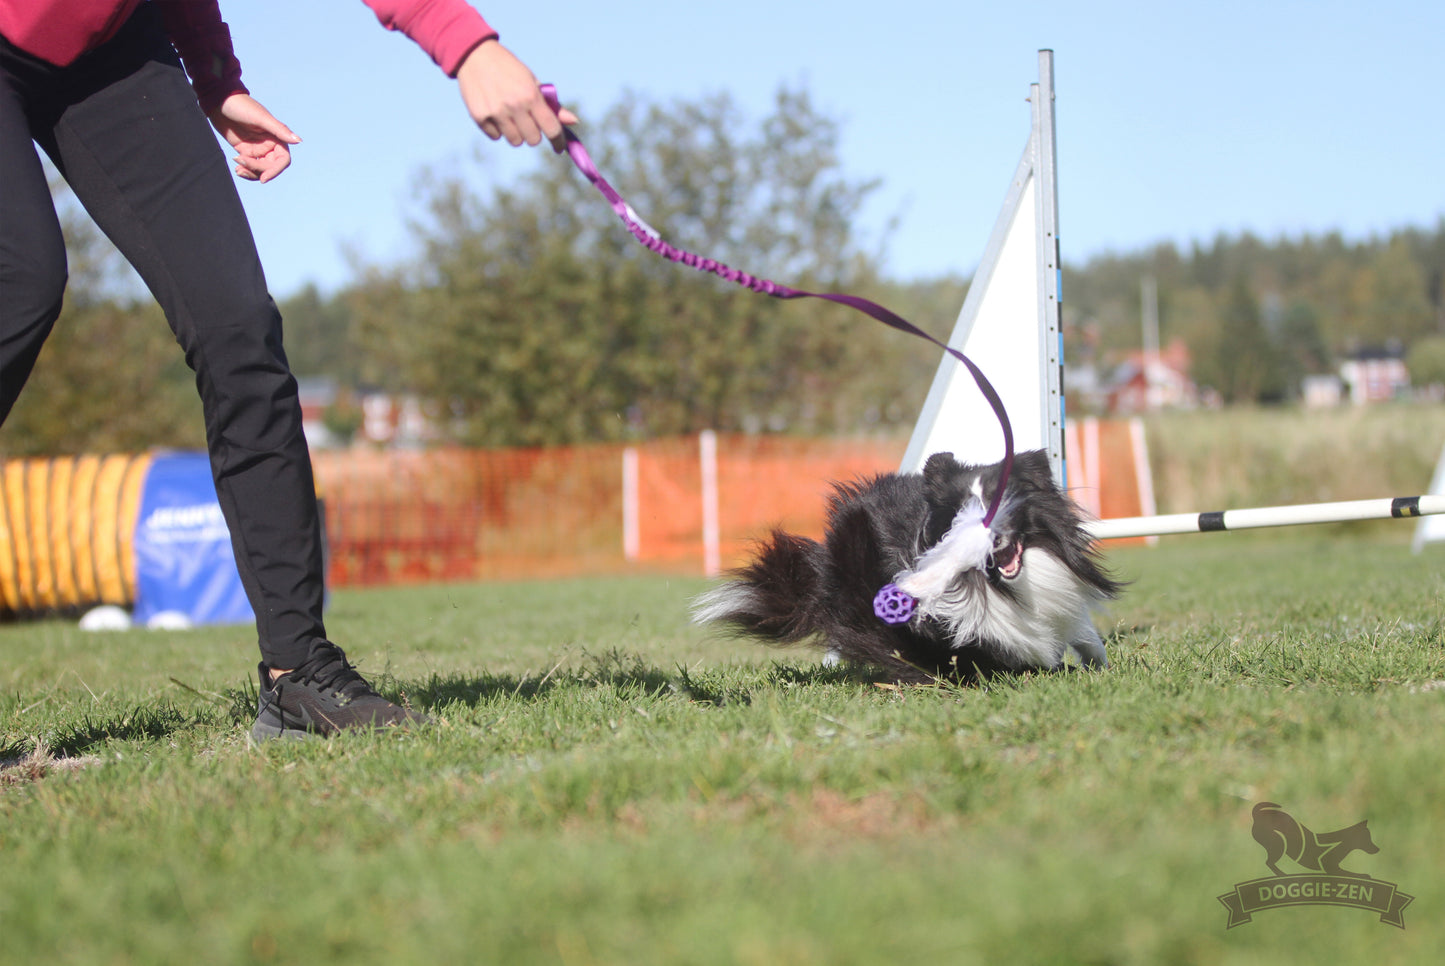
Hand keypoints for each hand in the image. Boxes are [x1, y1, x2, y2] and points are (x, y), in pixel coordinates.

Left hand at [207, 93, 301, 182]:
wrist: (219, 100)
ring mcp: (257, 148)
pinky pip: (249, 166)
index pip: (282, 159)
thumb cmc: (241, 105)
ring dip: (251, 173)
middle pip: (270, 166)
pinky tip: (238, 169)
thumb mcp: (260, 118)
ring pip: (260, 169)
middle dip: (258, 169)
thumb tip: (299, 141)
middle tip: (241, 163)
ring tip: (238, 169)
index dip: (275, 170)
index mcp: (276, 137)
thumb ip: (279, 130)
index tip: (263, 178)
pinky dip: (245, 170)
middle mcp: (269, 144)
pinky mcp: (245, 150)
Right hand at [456, 39, 577, 151]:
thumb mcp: (532, 81)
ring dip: (516, 133)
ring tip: (510, 116)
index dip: (559, 141)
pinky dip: (497, 129)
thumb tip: (574, 121)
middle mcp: (515, 106)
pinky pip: (496, 136)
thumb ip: (551, 105)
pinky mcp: (480, 117)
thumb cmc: (509, 69)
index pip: (552, 128)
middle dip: (533, 133)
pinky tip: (494, 112)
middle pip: (533, 139)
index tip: (560, 147)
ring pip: (515, 141)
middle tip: (527, 121)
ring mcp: (497, 112)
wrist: (475, 56)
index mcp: (531, 95)